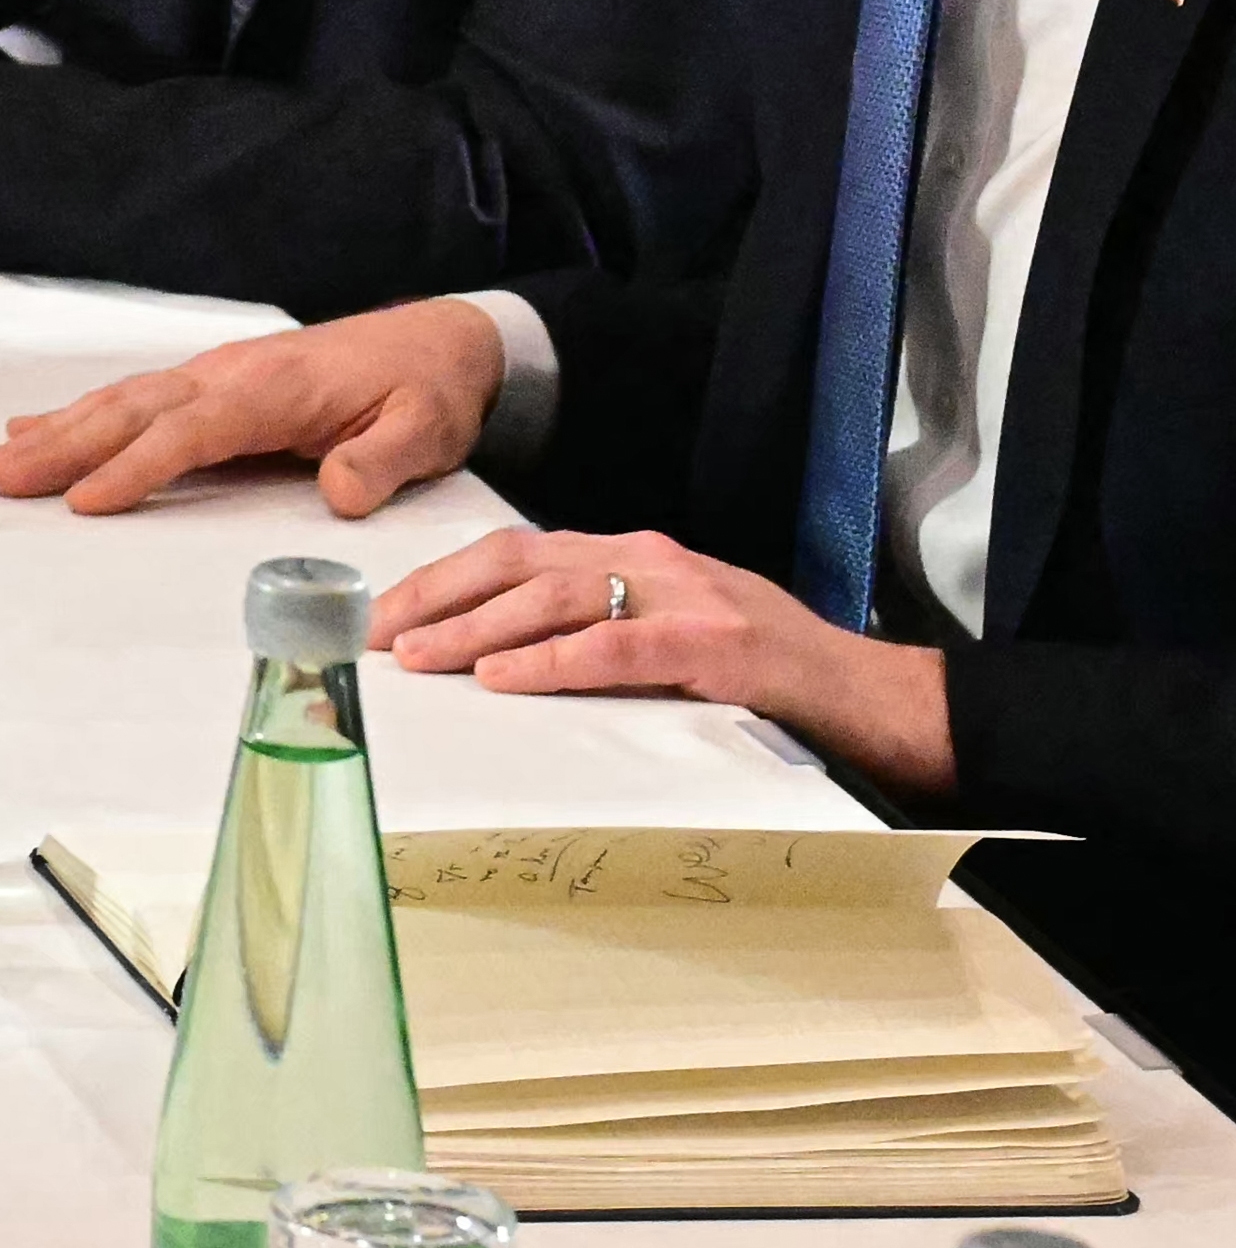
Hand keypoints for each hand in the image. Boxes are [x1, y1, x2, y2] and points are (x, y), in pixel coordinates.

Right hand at [0, 301, 506, 517]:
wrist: (437, 341)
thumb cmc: (427, 389)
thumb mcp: (426, 430)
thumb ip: (382, 460)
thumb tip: (340, 494)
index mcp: (274, 390)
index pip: (191, 431)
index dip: (137, 466)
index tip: (85, 502)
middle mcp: (230, 375)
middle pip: (134, 411)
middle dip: (64, 445)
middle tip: (1, 477)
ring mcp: (216, 375)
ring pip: (124, 401)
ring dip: (59, 431)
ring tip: (1, 460)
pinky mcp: (214, 383)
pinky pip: (137, 398)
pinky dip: (82, 413)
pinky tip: (40, 428)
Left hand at [371, 521, 959, 785]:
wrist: (869, 694)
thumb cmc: (760, 672)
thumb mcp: (666, 633)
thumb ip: (596, 629)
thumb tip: (494, 655)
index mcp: (632, 555)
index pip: (514, 553)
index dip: (442, 580)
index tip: (383, 614)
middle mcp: (651, 561)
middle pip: (518, 566)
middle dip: (438, 600)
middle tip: (377, 638)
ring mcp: (687, 597)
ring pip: (557, 600)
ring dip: (478, 631)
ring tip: (422, 658)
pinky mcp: (718, 645)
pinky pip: (620, 647)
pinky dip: (555, 660)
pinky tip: (506, 678)